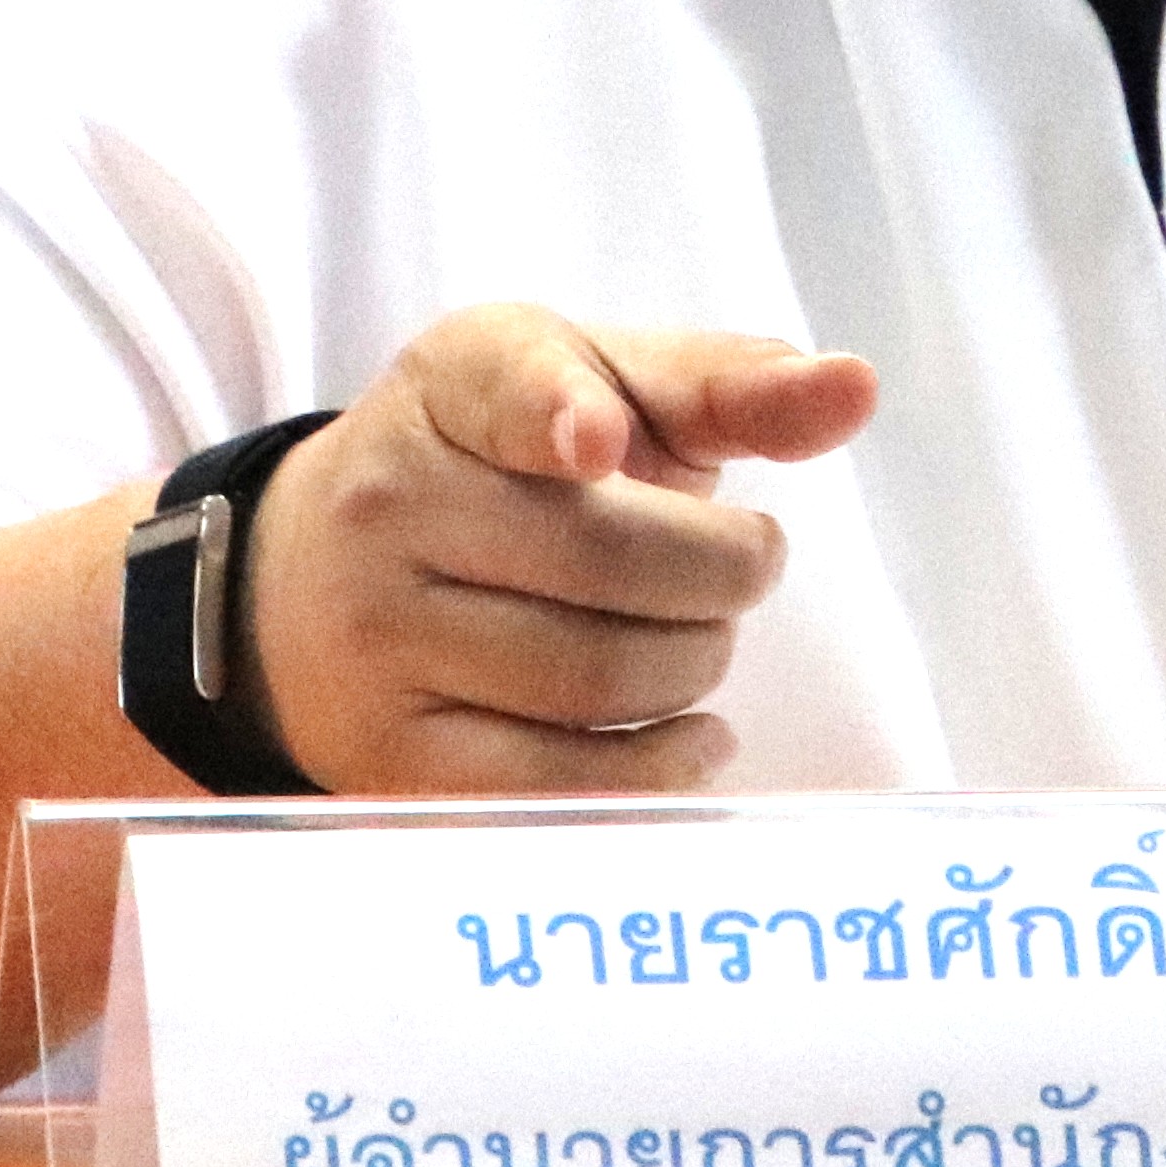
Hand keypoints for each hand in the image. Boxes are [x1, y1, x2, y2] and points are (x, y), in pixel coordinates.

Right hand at [240, 305, 880, 794]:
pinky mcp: (390, 755)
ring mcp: (378, 638)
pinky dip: (655, 767)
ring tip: (702, 642)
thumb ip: (728, 385)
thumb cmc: (502, 467)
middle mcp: (393, 503)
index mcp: (455, 385)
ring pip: (594, 677)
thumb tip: (856, 389)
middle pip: (609, 561)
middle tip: (746, 571)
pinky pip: (554, 782)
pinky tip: (688, 734)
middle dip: (725, 576)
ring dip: (696, 668)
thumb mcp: (600, 386)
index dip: (556, 413)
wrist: (309, 577)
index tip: (595, 437)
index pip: (506, 390)